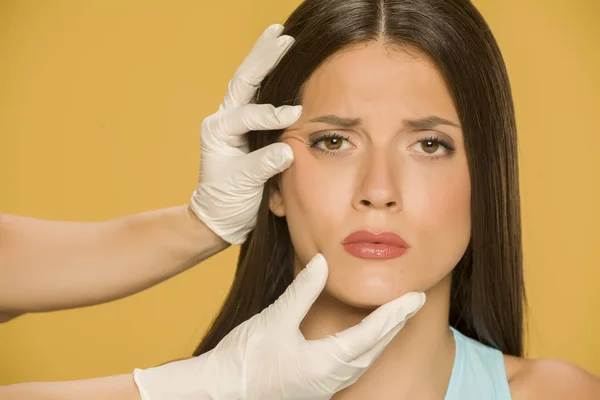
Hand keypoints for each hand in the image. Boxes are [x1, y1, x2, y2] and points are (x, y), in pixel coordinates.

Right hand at [133, 254, 425, 399]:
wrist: (218, 392)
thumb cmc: (244, 360)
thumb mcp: (275, 319)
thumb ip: (303, 289)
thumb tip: (323, 261)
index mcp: (326, 363)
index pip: (373, 334)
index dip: (395, 313)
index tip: (414, 296)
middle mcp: (332, 378)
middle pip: (375, 349)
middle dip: (395, 324)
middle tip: (413, 301)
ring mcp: (324, 386)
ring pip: (365, 360)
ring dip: (383, 337)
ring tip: (395, 316)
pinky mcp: (315, 387)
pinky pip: (351, 367)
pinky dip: (365, 348)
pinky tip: (364, 340)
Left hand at [189, 24, 301, 243]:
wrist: (221, 216)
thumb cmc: (227, 202)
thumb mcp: (242, 185)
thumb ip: (262, 165)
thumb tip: (286, 149)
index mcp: (217, 131)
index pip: (246, 116)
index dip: (269, 115)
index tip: (294, 116)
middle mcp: (224, 120)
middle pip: (244, 81)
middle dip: (263, 58)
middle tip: (282, 36)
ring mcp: (236, 121)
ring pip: (251, 83)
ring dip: (266, 59)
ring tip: (281, 36)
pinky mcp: (249, 128)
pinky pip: (260, 97)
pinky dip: (272, 78)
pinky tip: (284, 62)